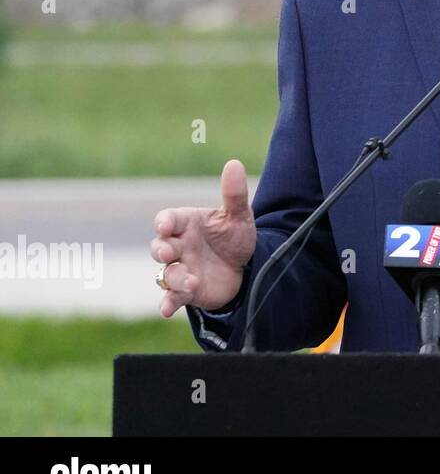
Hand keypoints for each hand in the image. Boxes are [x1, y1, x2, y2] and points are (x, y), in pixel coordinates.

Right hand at [150, 159, 256, 317]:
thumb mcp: (239, 216)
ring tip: (192, 281)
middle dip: (161, 249)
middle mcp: (178, 246)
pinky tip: (167, 309)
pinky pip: (171, 297)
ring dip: (174, 278)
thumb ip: (235, 194)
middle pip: (159, 247)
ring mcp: (180, 269)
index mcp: (186, 223)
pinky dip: (167, 303)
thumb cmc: (235, 237)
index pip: (167, 219)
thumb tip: (234, 164)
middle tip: (169, 252)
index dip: (164, 222)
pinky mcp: (185, 291)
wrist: (246, 267)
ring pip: (166, 274)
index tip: (165, 226)